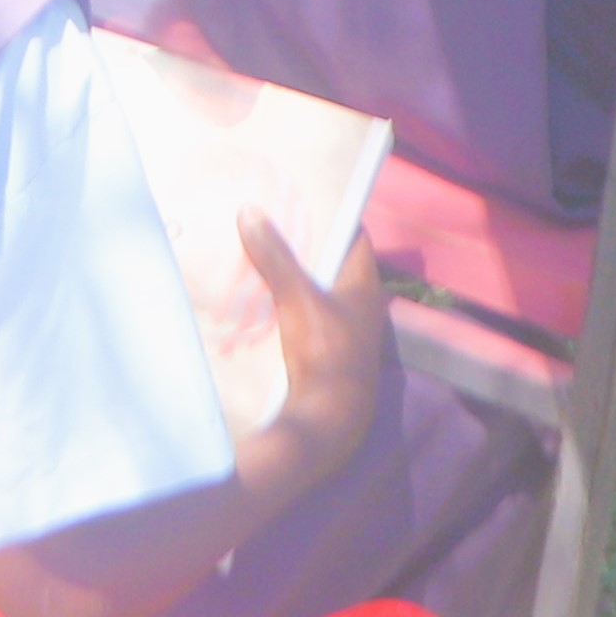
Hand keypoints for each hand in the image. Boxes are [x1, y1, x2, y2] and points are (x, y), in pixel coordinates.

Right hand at [234, 218, 393, 504]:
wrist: (327, 420)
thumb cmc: (324, 352)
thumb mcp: (297, 297)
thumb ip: (275, 256)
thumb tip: (250, 210)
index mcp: (365, 285)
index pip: (354, 237)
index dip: (333, 215)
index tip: (304, 196)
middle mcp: (360, 305)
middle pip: (332, 263)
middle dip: (305, 244)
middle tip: (272, 219)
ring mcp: (344, 331)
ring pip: (317, 291)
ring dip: (293, 276)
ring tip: (259, 251)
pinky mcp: (326, 353)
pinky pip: (306, 315)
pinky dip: (288, 303)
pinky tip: (260, 297)